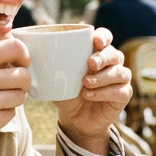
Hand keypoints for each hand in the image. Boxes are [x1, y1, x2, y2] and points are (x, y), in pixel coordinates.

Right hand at [0, 38, 30, 155]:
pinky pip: (12, 113)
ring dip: (12, 100)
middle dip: (21, 82)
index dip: (23, 56)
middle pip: (23, 74)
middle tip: (10, 88)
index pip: (14, 47)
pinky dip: (4, 115)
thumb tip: (7, 59)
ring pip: (21, 95)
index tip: (21, 64)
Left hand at [54, 28, 131, 154]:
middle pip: (114, 54)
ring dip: (102, 77)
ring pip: (120, 72)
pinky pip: (121, 91)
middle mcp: (111, 63)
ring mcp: (119, 79)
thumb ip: (49, 64)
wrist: (74, 119)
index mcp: (96, 53)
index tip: (96, 41)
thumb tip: (33, 50)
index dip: (103, 37)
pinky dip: (105, 92)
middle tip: (90, 63)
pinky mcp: (123, 95)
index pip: (105, 38)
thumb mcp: (55, 78)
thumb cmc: (66, 92)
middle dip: (103, 57)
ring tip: (85, 83)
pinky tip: (89, 95)